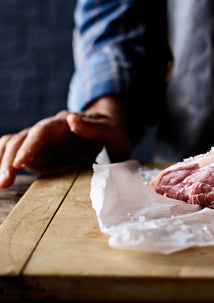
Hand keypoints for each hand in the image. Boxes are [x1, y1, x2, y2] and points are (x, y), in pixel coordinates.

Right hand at [0, 98, 131, 187]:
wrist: (111, 135)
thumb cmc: (113, 134)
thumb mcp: (110, 132)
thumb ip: (93, 127)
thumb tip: (71, 119)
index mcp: (65, 124)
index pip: (42, 131)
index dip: (30, 146)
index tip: (20, 162)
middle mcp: (48, 131)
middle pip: (22, 139)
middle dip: (10, 159)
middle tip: (5, 181)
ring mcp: (41, 143)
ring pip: (13, 146)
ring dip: (3, 162)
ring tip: (1, 183)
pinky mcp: (39, 154)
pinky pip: (16, 156)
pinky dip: (5, 164)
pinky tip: (2, 178)